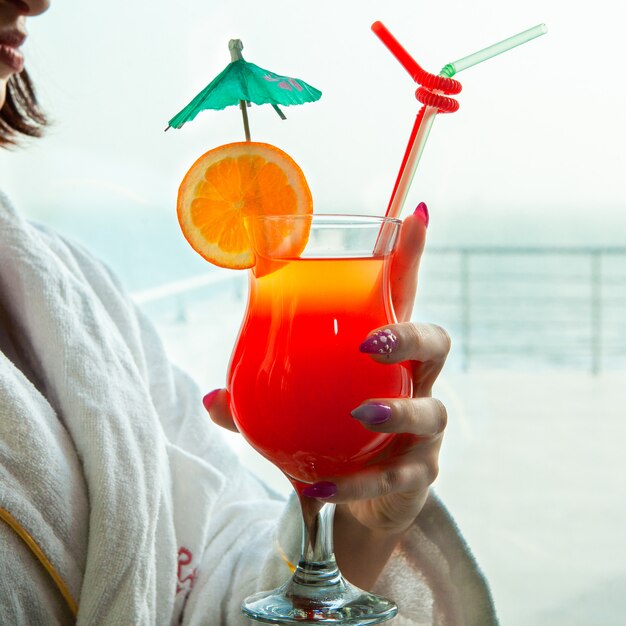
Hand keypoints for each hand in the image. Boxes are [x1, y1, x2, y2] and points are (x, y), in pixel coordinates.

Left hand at [204, 205, 450, 587]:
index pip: (403, 298)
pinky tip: (321, 487)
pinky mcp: (419, 476)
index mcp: (384, 356)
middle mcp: (415, 384)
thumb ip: (254, 402)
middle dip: (411, 334)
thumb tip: (211, 397)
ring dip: (397, 410)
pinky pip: (396, 477)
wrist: (355, 504)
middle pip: (435, 343)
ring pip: (430, 411)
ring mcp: (423, 432)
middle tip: (371, 340)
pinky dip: (359, 482)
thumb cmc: (329, 440)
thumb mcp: (294, 413)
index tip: (414, 212)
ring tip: (361, 413)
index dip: (411, 256)